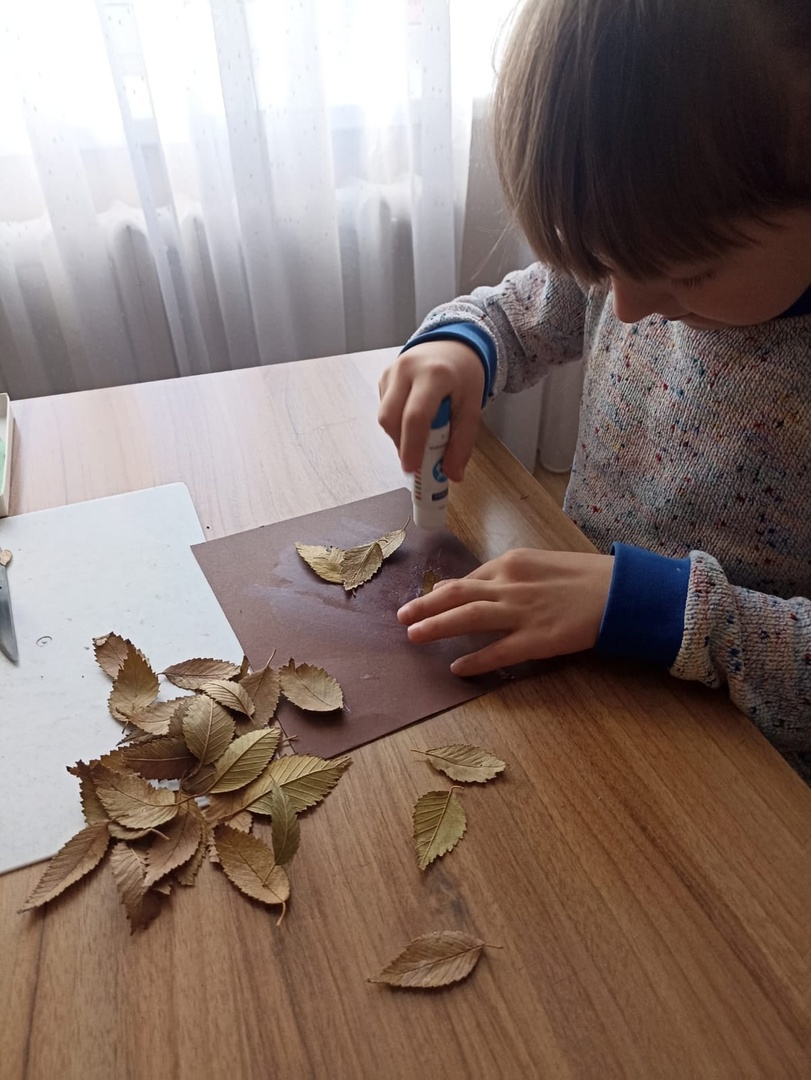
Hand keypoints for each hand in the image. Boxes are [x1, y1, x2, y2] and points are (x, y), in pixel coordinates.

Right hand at [378, 340, 484, 480]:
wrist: (452, 344)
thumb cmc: (463, 376)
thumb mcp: (471, 407)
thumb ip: (462, 443)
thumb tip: (452, 475)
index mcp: (434, 375)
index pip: (415, 416)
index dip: (411, 446)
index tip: (412, 469)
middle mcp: (406, 369)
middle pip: (389, 417)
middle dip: (401, 444)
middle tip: (417, 458)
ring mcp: (391, 371)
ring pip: (385, 416)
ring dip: (400, 434)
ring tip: (421, 433)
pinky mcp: (383, 377)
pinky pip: (385, 409)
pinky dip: (398, 422)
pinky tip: (414, 417)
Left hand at [397, 549, 614, 675]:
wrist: (623, 591)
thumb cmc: (587, 577)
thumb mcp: (542, 565)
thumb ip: (508, 575)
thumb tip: (475, 583)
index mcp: (513, 563)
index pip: (469, 578)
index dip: (444, 593)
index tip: (428, 602)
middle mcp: (511, 584)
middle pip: (457, 593)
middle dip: (425, 605)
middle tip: (401, 616)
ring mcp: (522, 612)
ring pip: (468, 618)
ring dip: (436, 626)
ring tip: (412, 636)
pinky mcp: (537, 639)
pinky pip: (498, 651)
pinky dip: (475, 660)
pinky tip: (457, 669)